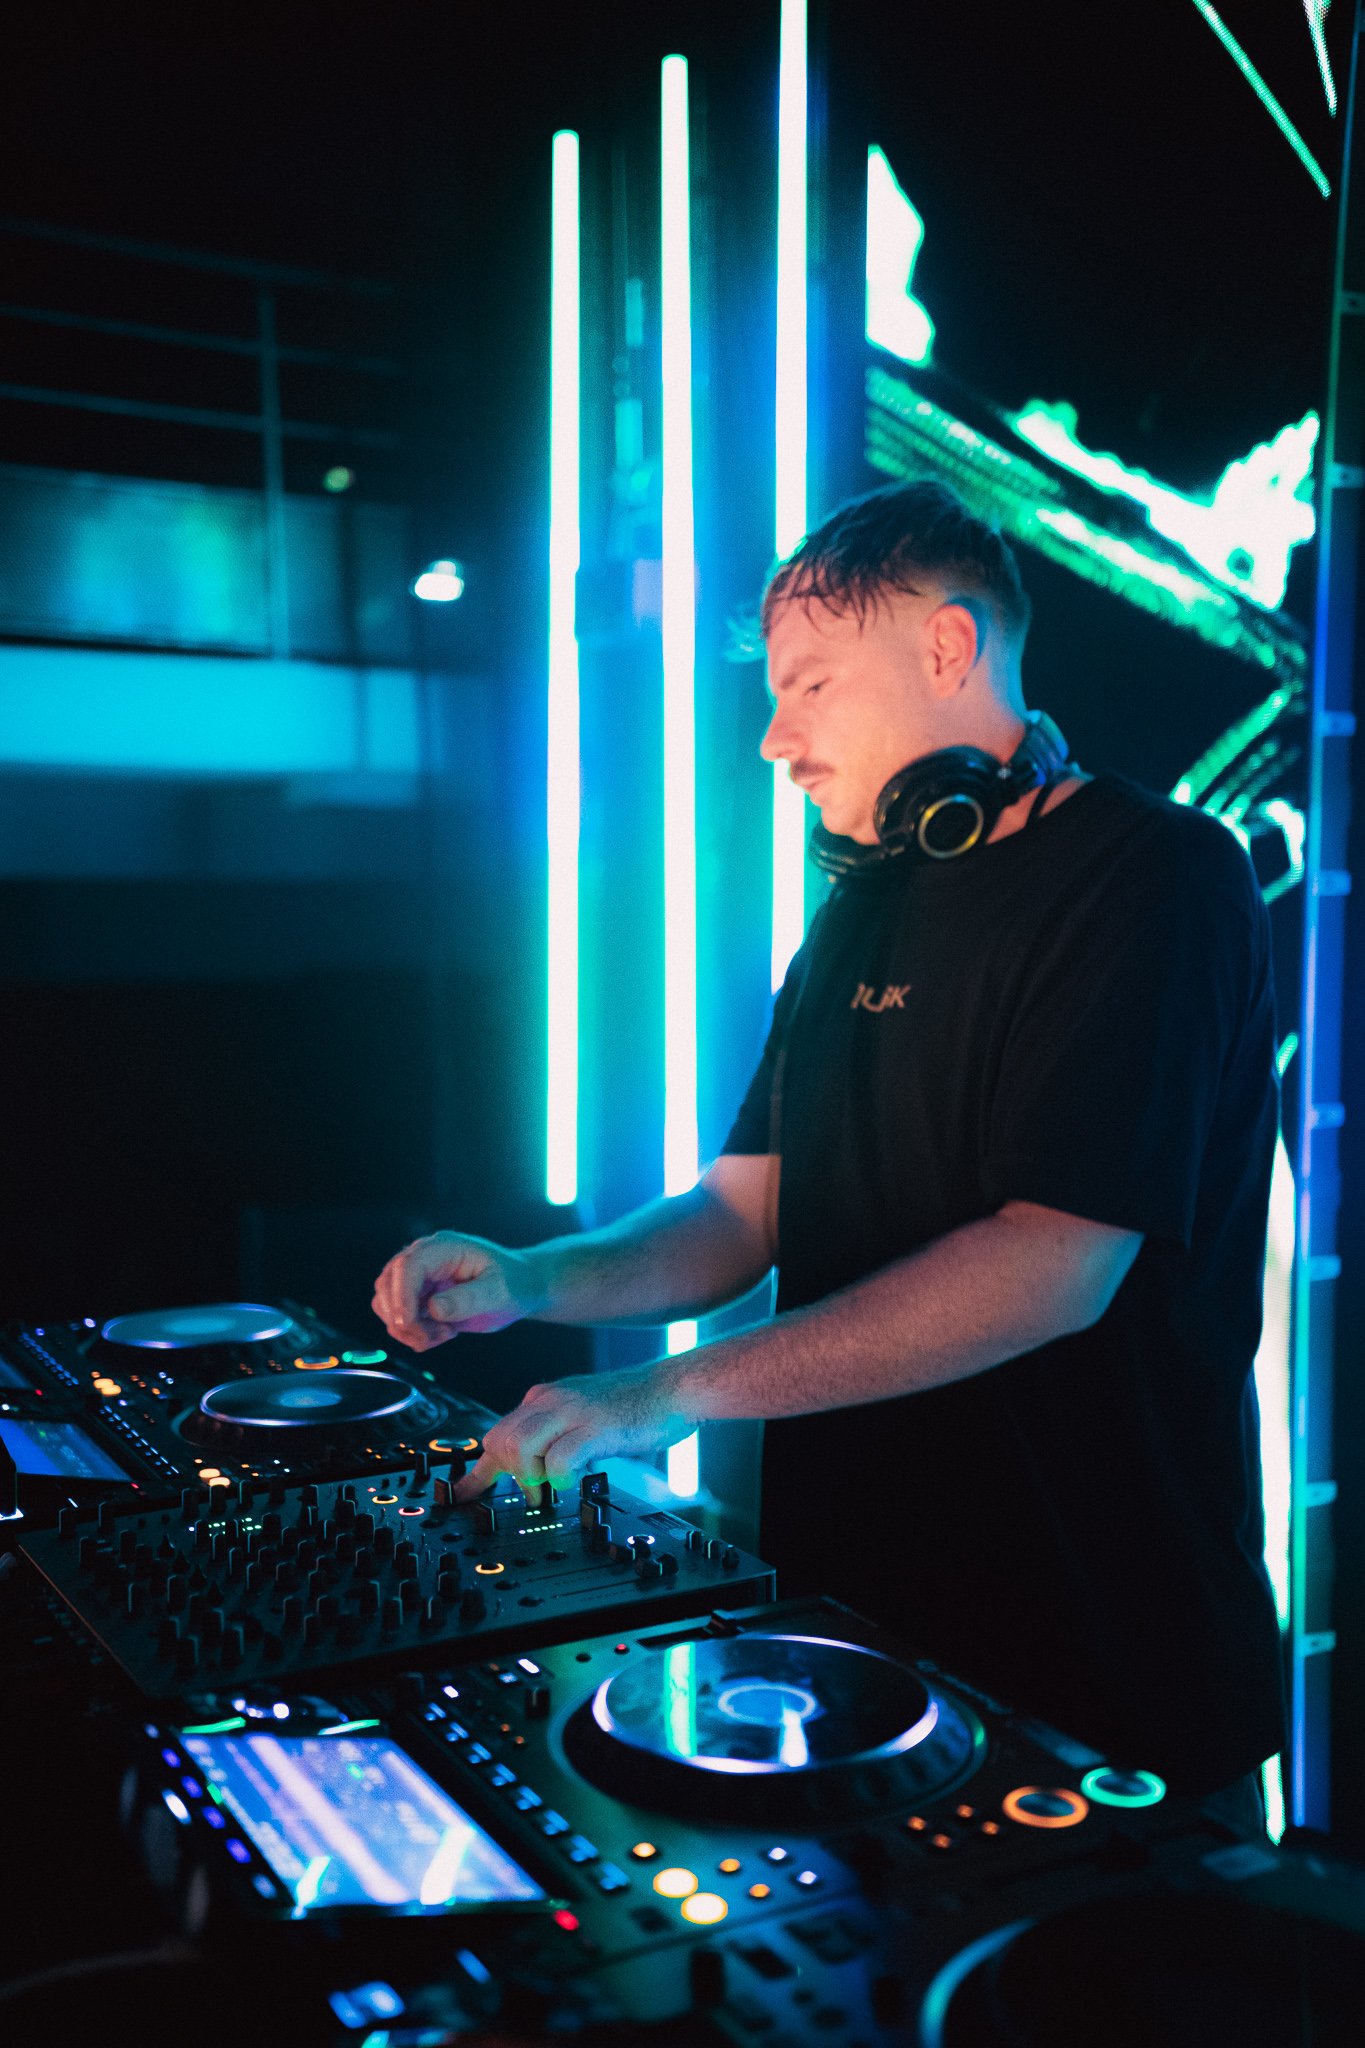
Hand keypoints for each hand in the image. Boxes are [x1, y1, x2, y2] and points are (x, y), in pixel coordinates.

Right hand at [372, 1231, 540, 1351]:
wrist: (520, 1289)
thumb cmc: (514, 1284)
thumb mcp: (499, 1292)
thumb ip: (469, 1299)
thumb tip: (435, 1308)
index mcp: (443, 1248)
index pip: (407, 1267)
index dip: (402, 1297)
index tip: (409, 1324)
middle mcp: (425, 1259)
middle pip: (387, 1285)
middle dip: (403, 1318)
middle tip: (434, 1337)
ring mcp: (419, 1279)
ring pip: (387, 1305)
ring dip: (408, 1329)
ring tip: (445, 1335)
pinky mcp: (418, 1297)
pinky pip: (398, 1318)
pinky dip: (413, 1334)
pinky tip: (441, 1334)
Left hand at [452, 1366, 693, 1496]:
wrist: (674, 1386)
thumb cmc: (635, 1404)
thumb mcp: (581, 1412)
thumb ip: (554, 1430)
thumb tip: (531, 1465)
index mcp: (544, 1397)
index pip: (497, 1432)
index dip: (478, 1470)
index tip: (463, 1494)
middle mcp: (551, 1400)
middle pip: (499, 1440)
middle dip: (507, 1474)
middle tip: (533, 1492)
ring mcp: (572, 1411)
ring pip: (520, 1447)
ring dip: (530, 1476)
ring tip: (551, 1485)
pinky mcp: (595, 1427)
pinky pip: (558, 1459)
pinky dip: (560, 1479)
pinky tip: (575, 1480)